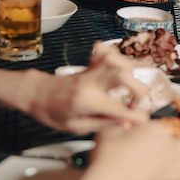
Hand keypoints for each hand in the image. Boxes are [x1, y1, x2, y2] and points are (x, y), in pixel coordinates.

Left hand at [26, 43, 149, 134]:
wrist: (36, 93)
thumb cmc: (52, 112)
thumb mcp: (76, 127)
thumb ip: (103, 123)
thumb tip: (127, 123)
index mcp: (87, 101)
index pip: (118, 108)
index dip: (135, 116)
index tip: (143, 120)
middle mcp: (91, 82)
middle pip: (123, 75)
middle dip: (138, 89)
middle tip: (135, 103)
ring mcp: (91, 70)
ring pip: (116, 59)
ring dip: (130, 70)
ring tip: (131, 84)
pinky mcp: (90, 65)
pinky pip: (105, 51)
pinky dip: (115, 55)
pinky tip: (119, 65)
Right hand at [72, 122, 179, 179]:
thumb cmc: (108, 156)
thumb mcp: (110, 130)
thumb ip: (122, 124)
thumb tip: (127, 123)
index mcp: (156, 129)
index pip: (165, 126)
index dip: (157, 133)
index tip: (148, 138)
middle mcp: (170, 144)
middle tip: (175, 148)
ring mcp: (174, 163)